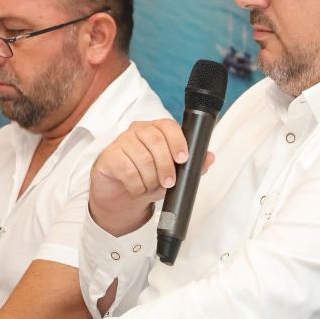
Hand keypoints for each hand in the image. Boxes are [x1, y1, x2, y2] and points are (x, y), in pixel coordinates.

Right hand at [88, 119, 212, 236]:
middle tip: (169, 182)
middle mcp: (138, 130)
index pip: (168, 126)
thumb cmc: (147, 177)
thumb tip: (209, 157)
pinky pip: (127, 171)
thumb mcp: (172, 173)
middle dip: (166, 166)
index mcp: (156, 129)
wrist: (120, 192)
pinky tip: (138, 189)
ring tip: (151, 188)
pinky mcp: (110, 156)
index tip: (183, 159)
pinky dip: (136, 185)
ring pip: (143, 158)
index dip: (177, 141)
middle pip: (156, 142)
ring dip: (150, 179)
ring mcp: (122, 141)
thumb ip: (192, 166)